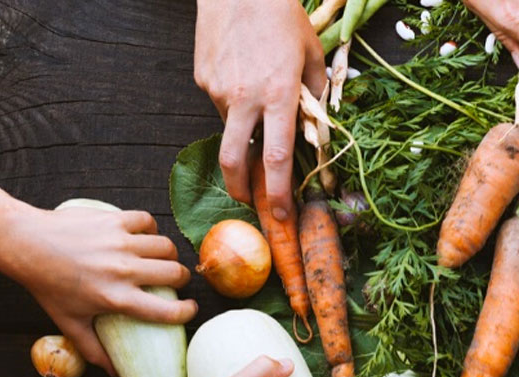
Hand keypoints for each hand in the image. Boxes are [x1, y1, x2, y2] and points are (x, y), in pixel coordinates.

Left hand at [0, 205, 195, 374]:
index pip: (168, 311)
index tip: (188, 310)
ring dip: (168, 254)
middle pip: (176, 273)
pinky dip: (150, 229)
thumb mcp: (69, 322)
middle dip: (181, 279)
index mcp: (116, 298)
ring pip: (166, 246)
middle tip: (173, 281)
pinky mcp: (114, 221)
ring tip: (160, 259)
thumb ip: (93, 350)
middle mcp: (123, 270)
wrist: (25, 244)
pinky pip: (148, 221)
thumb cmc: (47, 286)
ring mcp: (120, 243)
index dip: (187, 312)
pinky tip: (142, 236)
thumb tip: (114, 375)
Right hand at [194, 0, 325, 219]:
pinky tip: (243, 80)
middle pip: (236, 161)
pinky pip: (220, 105)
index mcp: (277, 95)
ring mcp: (218, 90)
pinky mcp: (202, 79)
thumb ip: (314, 94)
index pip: (276, 158)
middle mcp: (245, 98)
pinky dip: (234, 107)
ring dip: (243, 138)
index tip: (282, 215)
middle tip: (252, 202)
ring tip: (257, 116)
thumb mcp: (311, 54)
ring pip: (230, 130)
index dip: (278, 193)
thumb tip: (316, 127)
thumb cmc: (281, 17)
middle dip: (242, 190)